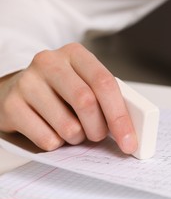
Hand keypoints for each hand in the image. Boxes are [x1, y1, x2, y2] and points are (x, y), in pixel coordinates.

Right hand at [0, 43, 136, 153]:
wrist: (18, 89)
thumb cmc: (60, 90)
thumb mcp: (85, 83)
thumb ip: (107, 98)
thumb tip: (129, 132)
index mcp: (75, 54)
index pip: (104, 83)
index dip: (120, 116)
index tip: (129, 141)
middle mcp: (49, 62)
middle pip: (86, 102)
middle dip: (99, 129)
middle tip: (98, 136)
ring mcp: (27, 82)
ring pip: (67, 125)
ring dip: (77, 138)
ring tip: (74, 131)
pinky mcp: (11, 104)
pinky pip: (46, 139)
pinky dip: (58, 144)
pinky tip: (53, 132)